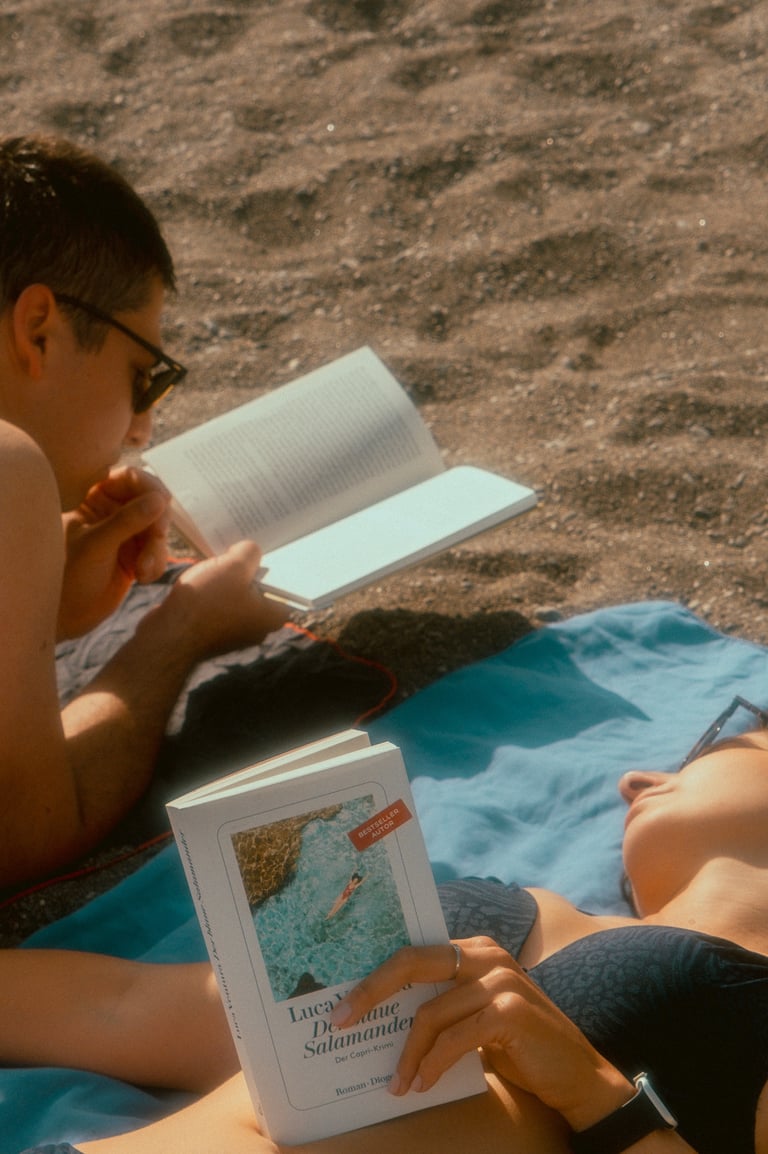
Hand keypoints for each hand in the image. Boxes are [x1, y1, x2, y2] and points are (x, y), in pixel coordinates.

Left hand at [58, 467, 171, 638]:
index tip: (162, 504)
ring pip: (158, 529)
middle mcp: (111, 510)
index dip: (150, 488)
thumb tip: (161, 499)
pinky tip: (143, 578)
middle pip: (151, 502)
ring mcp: (125, 533)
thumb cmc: (67, 576)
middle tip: (156, 540)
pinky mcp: (136, 554)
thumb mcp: (96, 545)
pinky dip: (157, 563)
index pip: (130, 477)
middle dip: (156, 525)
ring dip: (157, 550)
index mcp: (92, 497)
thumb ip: (127, 521)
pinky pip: (159, 550)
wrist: (66, 617)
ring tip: (143, 571)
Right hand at [166, 541, 289, 657]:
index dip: (276, 565)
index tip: (266, 548)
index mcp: (272, 617)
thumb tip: (247, 552)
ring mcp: (232, 633)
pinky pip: (216, 606)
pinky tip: (199, 577)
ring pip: (235, 596)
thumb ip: (249, 552)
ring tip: (215, 560)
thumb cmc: (207, 603)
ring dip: (225, 579)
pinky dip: (209, 592)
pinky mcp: (210, 633)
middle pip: (258, 589)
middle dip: (247, 569)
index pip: (285, 586)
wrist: (168, 636)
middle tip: (238, 548)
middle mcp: (257, 628)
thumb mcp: (234, 565)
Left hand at [331, 938, 632, 1131]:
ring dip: (407, 1054)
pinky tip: (422, 1084)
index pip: (412, 953)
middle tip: (340, 1021)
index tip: (343, 1003)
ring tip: (396, 1083)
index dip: (375, 976)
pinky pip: (455, 1038)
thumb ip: (442, 1006)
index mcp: (473, 950)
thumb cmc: (519, 1048)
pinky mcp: (512, 1010)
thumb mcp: (474, 1018)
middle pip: (412, 963)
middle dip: (371, 992)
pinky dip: (433, 1063)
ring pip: (431, 1012)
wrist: (577, 1075)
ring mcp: (500, 979)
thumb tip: (380, 1018)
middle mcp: (485, 954)